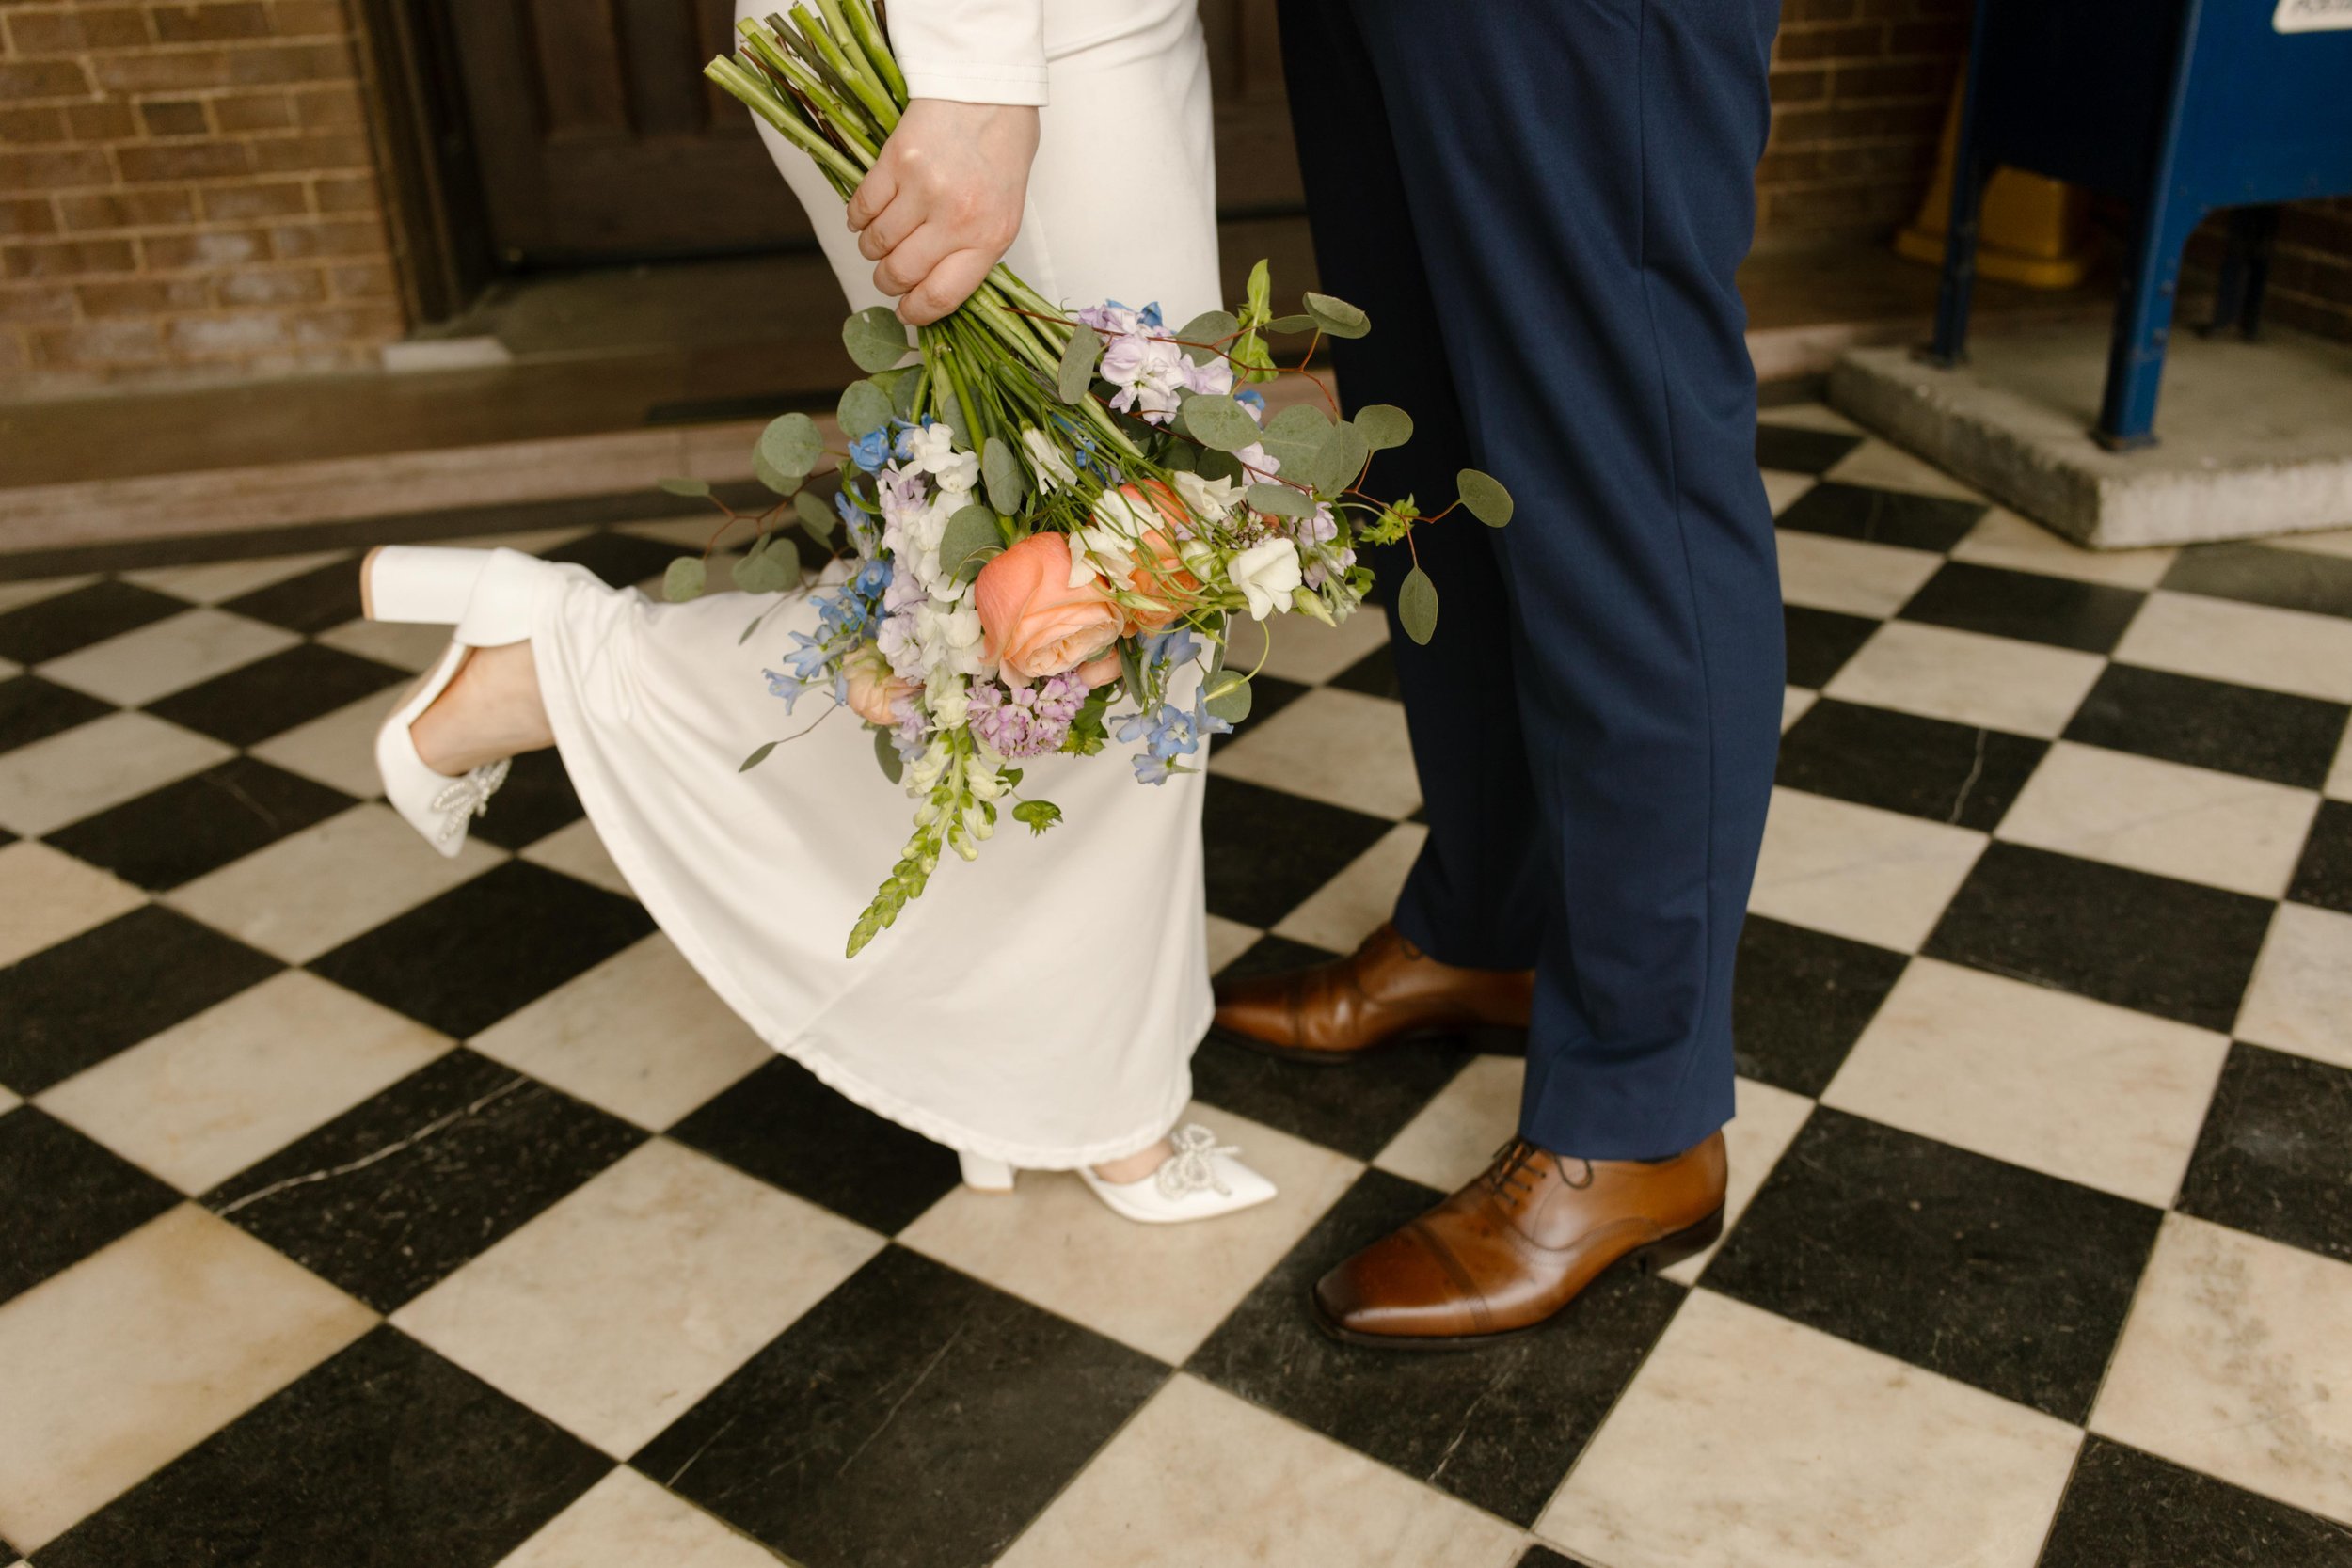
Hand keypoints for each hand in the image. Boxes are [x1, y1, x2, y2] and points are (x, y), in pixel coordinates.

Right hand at [847, 99, 1039, 325]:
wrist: (988, 90)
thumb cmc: (1001, 151)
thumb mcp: (1004, 213)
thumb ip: (973, 252)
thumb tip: (932, 289)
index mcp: (989, 237)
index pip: (941, 297)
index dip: (915, 312)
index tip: (905, 311)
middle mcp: (956, 218)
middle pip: (900, 274)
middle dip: (888, 281)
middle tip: (889, 273)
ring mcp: (923, 189)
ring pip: (876, 243)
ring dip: (872, 248)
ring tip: (882, 238)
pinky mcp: (895, 162)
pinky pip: (861, 208)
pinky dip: (859, 219)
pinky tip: (869, 214)